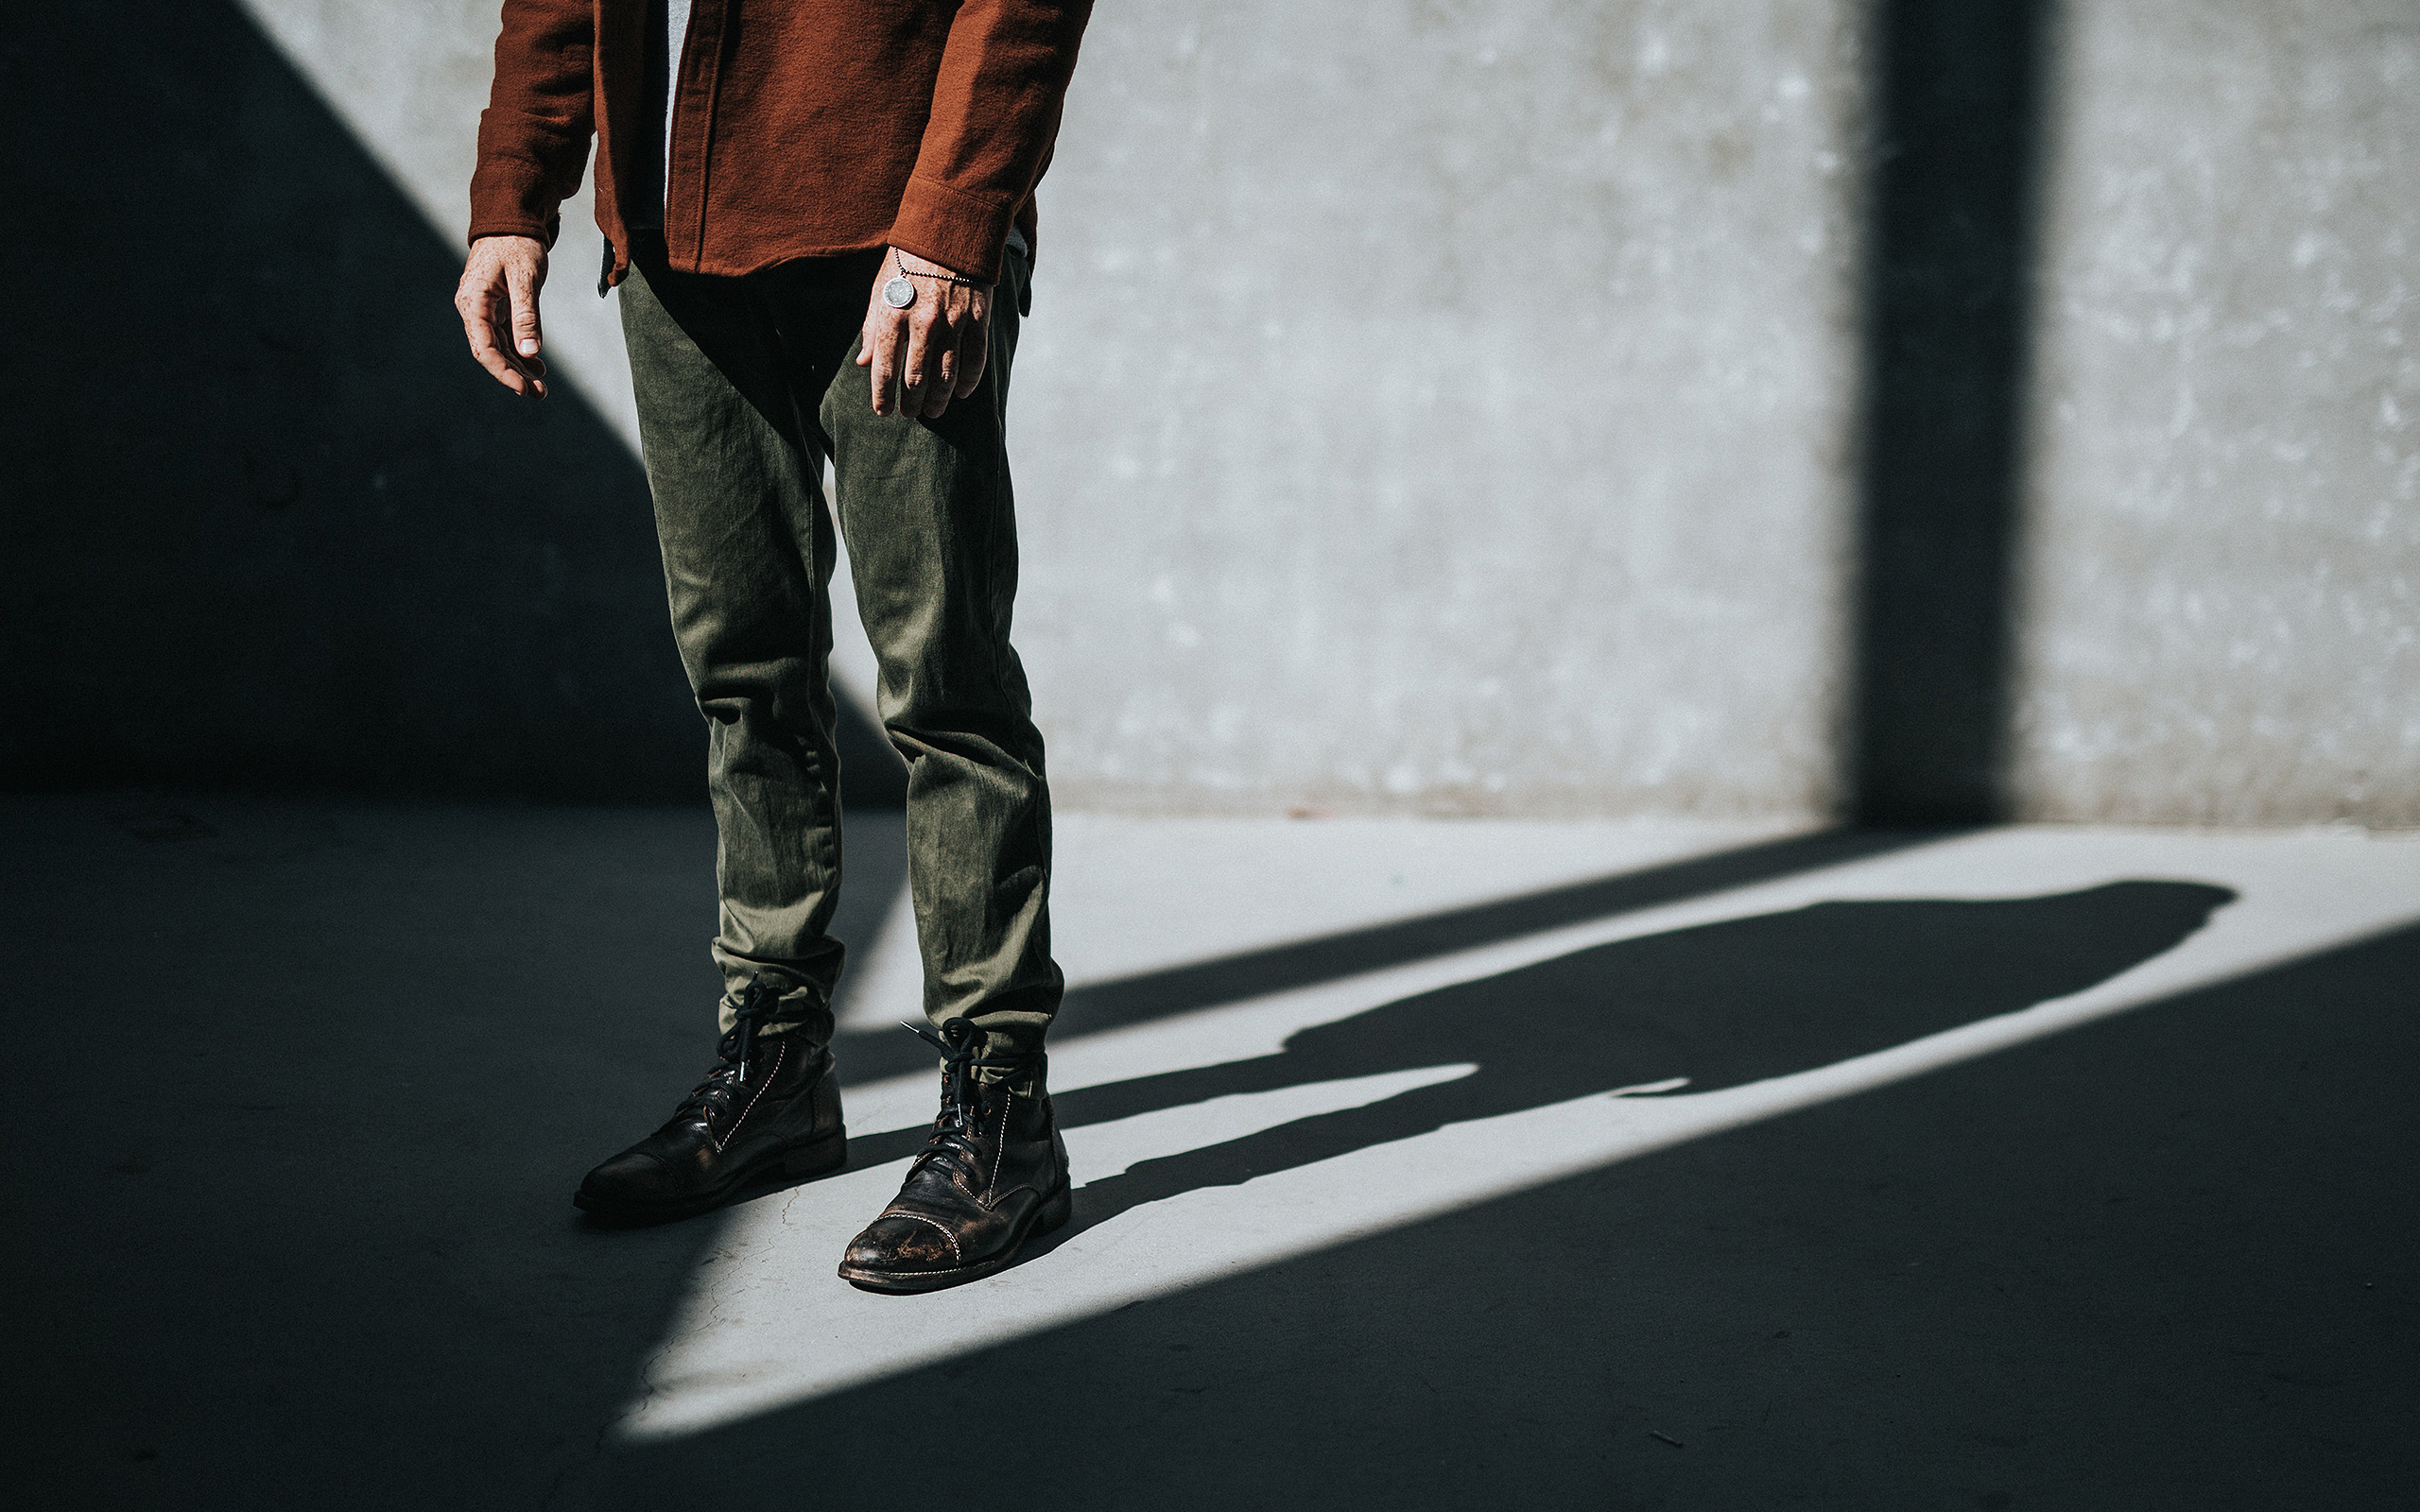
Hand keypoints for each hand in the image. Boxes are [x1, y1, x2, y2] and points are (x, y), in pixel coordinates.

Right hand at [455, 235, 549, 396]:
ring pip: (498, 346)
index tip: (523, 389)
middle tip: (539, 394)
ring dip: (518, 367)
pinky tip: (537, 366)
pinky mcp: (494, 306)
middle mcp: (473, 307)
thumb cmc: (518, 244)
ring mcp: (482, 307)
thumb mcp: (526, 279)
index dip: (503, 372)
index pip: (484, 348)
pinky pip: (504, 335)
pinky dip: (520, 351)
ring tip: (540, 386)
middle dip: (513, 375)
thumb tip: (530, 353)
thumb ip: (527, 316)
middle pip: (490, 351)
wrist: (512, 219)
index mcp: (474, 301)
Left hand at [856, 248, 991, 418]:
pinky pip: (974, 360)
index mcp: (892, 314)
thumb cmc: (907, 262)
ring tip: (933, 411)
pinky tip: (961, 393)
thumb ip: (871, 328)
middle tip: (910, 414)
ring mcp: (953, 322)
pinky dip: (968, 382)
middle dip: (911, 403)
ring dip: (939, 400)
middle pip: (916, 379)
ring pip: (946, 376)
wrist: (948, 231)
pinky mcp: (977, 319)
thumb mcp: (880, 289)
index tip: (882, 411)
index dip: (882, 396)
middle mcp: (922, 322)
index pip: (884, 369)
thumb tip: (863, 364)